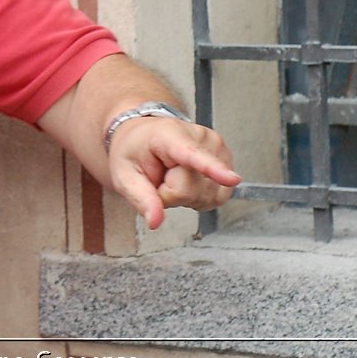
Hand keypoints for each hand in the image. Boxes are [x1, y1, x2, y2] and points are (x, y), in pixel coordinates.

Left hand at [107, 117, 238, 229]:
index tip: (232, 179)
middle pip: (191, 190)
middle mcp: (200, 137)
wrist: (145, 136)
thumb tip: (155, 221)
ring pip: (208, 196)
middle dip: (171, 195)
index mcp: (170, 135)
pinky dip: (201, 196)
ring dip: (187, 196)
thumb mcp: (124, 175)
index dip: (214, 169)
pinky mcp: (227, 159)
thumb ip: (140, 198)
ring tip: (173, 177)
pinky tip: (189, 181)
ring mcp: (217, 147)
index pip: (194, 156)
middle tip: (160, 178)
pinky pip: (219, 197)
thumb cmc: (135, 151)